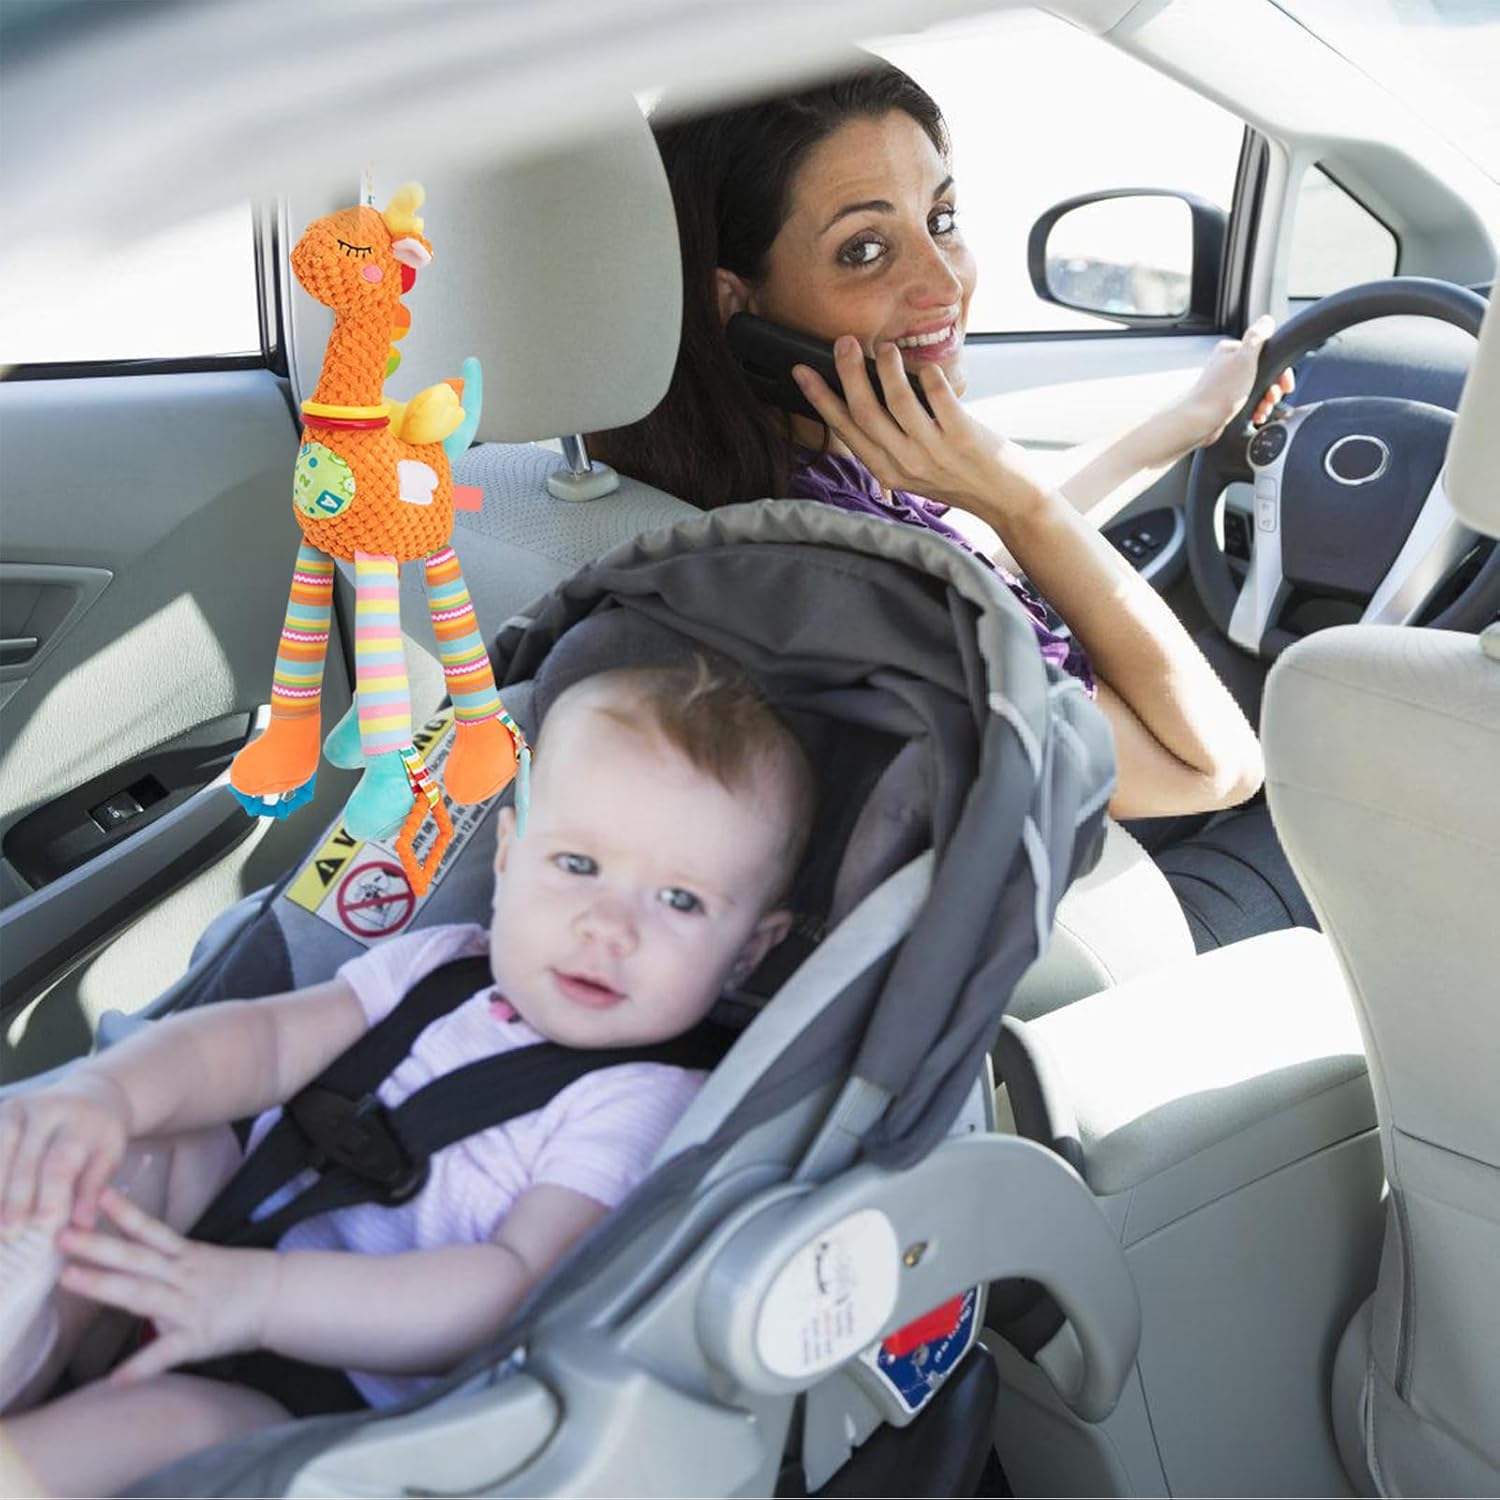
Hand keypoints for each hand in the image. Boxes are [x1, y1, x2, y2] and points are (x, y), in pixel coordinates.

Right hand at [0, 1072, 132, 1232]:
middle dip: (16, 1202)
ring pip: (0, 1153)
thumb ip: (93, 1188)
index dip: (50, 1198)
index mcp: (80, 1121)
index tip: (44, 1227)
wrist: (91, 1092)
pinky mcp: (1, 1109)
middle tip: (11, 1235)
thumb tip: (81, 1227)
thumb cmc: (100, 1133)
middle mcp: (46, 1109)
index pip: (60, 1164)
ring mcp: (18, 1108)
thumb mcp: (109, 1155)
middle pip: (25, 1162)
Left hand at [56, 1188, 278, 1382]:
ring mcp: (189, 1305)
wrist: (282, 1297)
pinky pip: (165, 1353)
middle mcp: (183, 1275)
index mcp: (186, 1256)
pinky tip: (115, 1380)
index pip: (150, 1230)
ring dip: (104, 1286)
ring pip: (141, 1293)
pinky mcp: (197, 1338)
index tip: (95, 1195)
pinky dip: (141, 1366)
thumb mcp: (204, 1261)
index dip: (124, 1213)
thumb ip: (166, 1262)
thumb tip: (128, 1263)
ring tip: (69, 1279)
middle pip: (135, 1257)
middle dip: (97, 1246)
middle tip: (62, 1235)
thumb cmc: (241, 1279)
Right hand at [792, 336, 1046, 524]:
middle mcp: (905, 464)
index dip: (821, 398)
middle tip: (844, 343)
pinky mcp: (963, 440)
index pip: (845, 429)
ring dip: (888, 370)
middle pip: (864, 413)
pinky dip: (930, 379)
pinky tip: (927, 366)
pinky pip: (940, 402)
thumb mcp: (916, 468)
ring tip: (886, 348)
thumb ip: (893, 441)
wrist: (1008, 501)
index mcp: (887, 470)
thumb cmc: (963, 478)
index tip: (803, 371)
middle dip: (849, 375)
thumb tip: (871, 391)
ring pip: (898, 404)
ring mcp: (934, 453)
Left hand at [1166, 314, 1295, 455]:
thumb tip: (1267, 320)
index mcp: (1232, 351)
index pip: (1266, 354)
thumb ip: (1257, 338)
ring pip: (1258, 390)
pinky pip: (1249, 403)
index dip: (1280, 370)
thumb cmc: (1220, 392)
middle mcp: (1228, 365)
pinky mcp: (1225, 401)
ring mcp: (1226, 384)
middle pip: (1264, 373)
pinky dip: (1256, 409)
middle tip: (1272, 398)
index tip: (1285, 384)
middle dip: (1273, 388)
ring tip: (1263, 409)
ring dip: (1266, 401)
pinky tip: (1256, 416)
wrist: (1199, 422)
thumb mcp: (1245, 359)